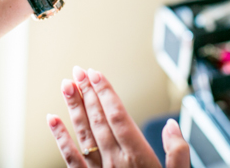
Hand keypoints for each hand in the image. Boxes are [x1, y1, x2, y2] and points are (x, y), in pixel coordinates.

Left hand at [47, 67, 189, 167]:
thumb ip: (178, 152)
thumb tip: (171, 125)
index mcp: (138, 158)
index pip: (118, 117)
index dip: (106, 94)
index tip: (96, 73)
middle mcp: (116, 162)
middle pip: (98, 121)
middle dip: (88, 94)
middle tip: (78, 70)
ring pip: (84, 135)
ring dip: (74, 109)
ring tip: (66, 85)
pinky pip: (71, 159)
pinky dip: (60, 138)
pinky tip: (52, 120)